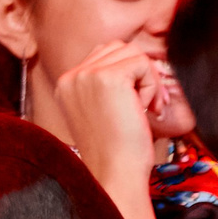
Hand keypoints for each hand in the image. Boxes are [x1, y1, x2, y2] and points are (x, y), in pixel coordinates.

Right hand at [53, 39, 169, 218]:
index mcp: (65, 84)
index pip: (102, 54)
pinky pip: (143, 63)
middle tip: (148, 103)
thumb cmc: (113, 149)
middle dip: (139, 72)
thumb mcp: (98, 111)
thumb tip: (134, 64)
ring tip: (146, 104)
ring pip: (131, 52)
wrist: (113, 170)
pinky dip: (152, 84)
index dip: (128, 73)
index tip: (138, 102)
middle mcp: (71, 76)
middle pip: (117, 48)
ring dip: (147, 77)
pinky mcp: (108, 78)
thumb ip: (103, 86)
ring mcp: (87, 75)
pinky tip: (145, 107)